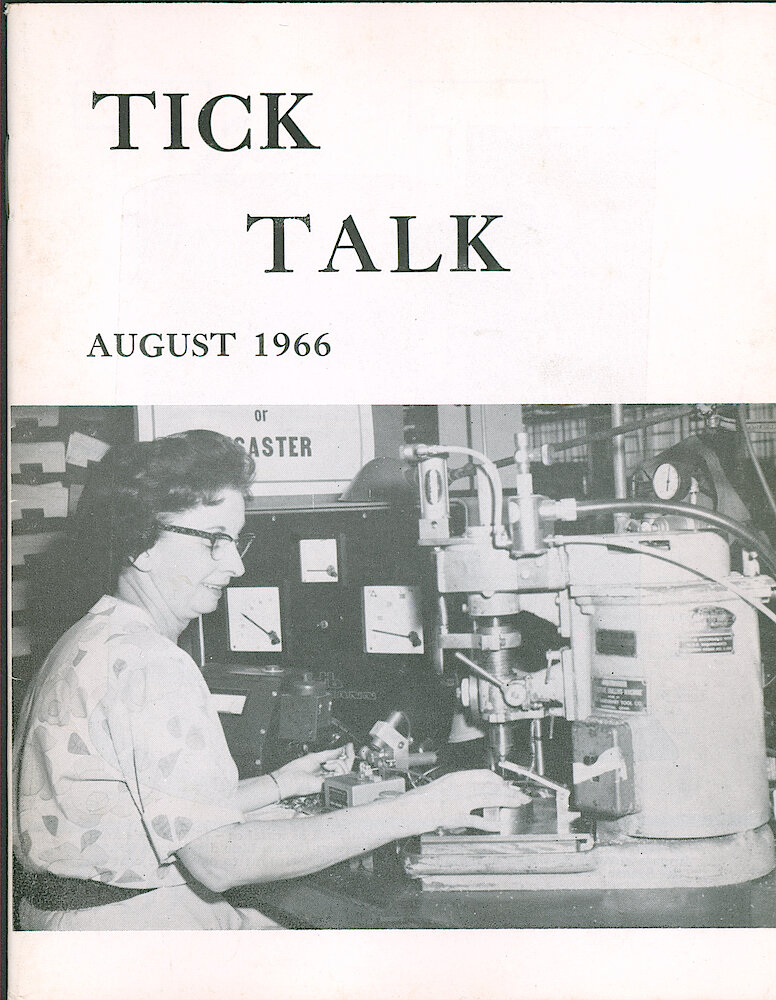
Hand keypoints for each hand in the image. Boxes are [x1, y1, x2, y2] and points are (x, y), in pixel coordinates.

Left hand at [272, 744, 354, 798]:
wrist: (289, 778)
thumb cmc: (296, 770)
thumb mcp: (315, 757)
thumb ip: (330, 753)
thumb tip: (341, 749)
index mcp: (324, 771)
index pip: (341, 763)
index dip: (347, 754)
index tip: (349, 746)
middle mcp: (328, 776)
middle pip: (346, 767)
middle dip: (349, 756)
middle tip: (349, 748)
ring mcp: (329, 781)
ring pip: (345, 770)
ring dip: (338, 762)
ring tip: (327, 763)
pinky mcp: (328, 785)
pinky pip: (340, 774)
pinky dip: (336, 767)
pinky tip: (327, 766)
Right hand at [408, 769, 529, 832]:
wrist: (404, 811)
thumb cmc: (418, 801)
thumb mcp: (440, 788)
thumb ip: (458, 789)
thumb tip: (475, 792)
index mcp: (454, 778)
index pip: (483, 775)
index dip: (499, 780)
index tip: (507, 785)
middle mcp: (457, 787)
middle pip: (490, 787)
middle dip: (509, 791)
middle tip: (521, 796)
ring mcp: (456, 802)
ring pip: (487, 798)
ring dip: (505, 801)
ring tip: (517, 804)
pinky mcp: (453, 817)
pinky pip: (475, 819)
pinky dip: (488, 823)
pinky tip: (497, 826)